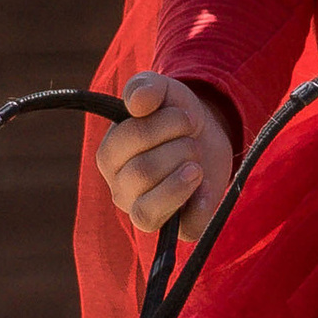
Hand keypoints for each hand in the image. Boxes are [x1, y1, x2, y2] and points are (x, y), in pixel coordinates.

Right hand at [97, 71, 235, 243]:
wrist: (208, 135)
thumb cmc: (174, 114)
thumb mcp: (162, 91)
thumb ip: (145, 87)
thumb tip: (136, 103)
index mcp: (109, 156)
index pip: (128, 141)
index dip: (164, 124)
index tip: (184, 117)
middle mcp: (120, 189)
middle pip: (142, 173)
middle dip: (180, 147)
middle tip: (191, 139)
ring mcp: (145, 213)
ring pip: (150, 211)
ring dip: (185, 177)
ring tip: (196, 162)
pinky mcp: (179, 229)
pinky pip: (186, 228)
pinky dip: (202, 205)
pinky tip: (206, 186)